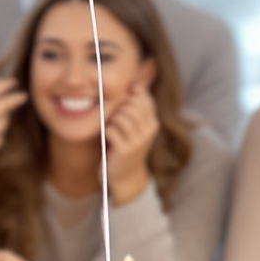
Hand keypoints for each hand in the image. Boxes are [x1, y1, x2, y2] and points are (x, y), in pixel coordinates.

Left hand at [104, 84, 159, 205]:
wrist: (126, 176)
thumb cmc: (127, 146)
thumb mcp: (136, 127)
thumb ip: (137, 107)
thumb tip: (136, 84)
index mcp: (152, 123)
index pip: (144, 98)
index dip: (130, 97)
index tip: (123, 104)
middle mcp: (148, 131)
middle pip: (131, 106)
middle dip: (119, 108)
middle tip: (115, 119)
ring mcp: (138, 141)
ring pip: (121, 117)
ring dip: (112, 120)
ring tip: (112, 128)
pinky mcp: (125, 150)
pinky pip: (112, 130)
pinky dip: (107, 131)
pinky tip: (109, 138)